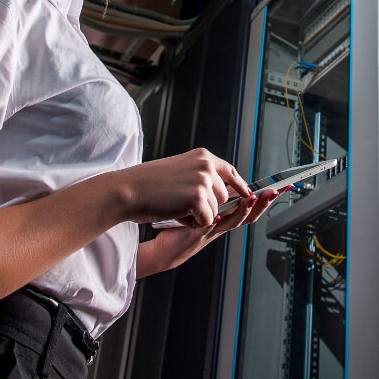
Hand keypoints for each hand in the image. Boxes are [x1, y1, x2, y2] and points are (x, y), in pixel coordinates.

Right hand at [110, 148, 251, 227]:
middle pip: (224, 196)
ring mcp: (204, 181)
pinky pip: (207, 220)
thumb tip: (224, 190)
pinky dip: (192, 222)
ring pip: (215, 210)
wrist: (129, 190)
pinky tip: (176, 212)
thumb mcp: (180, 170)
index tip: (249, 195)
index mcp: (202, 156)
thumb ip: (202, 176)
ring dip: (198, 214)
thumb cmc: (148, 184)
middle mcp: (206, 165)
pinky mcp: (199, 198)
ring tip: (176, 205)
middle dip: (207, 206)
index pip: (230, 171)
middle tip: (181, 202)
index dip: (240, 186)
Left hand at [137, 185, 292, 275]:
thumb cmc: (181, 223)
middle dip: (264, 203)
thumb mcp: (203, 204)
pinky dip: (217, 220)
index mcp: (227, 214)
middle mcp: (223, 224)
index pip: (252, 203)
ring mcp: (212, 230)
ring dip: (246, 210)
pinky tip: (221, 212)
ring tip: (255, 198)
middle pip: (250, 214)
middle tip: (276, 191)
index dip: (268, 196)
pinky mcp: (197, 234)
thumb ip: (215, 193)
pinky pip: (210, 226)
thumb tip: (226, 173)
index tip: (285, 186)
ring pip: (234, 221)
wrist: (164, 246)